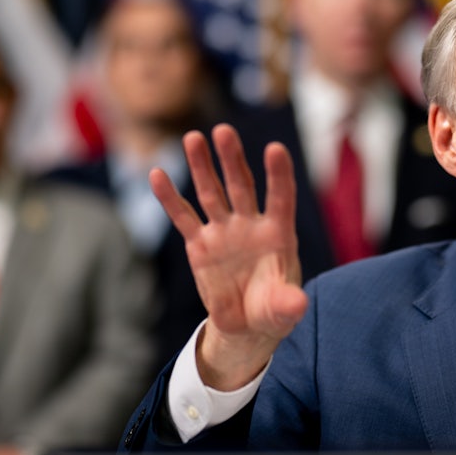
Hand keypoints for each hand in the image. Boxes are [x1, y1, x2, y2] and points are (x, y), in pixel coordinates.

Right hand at [150, 124, 307, 389]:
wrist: (247, 324)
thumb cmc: (272, 310)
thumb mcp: (284, 311)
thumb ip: (289, 304)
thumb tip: (298, 304)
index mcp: (279, 235)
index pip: (280, 198)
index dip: (278, 175)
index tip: (275, 149)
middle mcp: (251, 226)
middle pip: (241, 185)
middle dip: (232, 159)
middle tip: (223, 131)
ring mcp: (224, 232)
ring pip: (212, 193)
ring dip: (202, 166)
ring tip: (193, 138)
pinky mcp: (200, 244)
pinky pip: (183, 217)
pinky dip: (170, 198)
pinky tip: (157, 174)